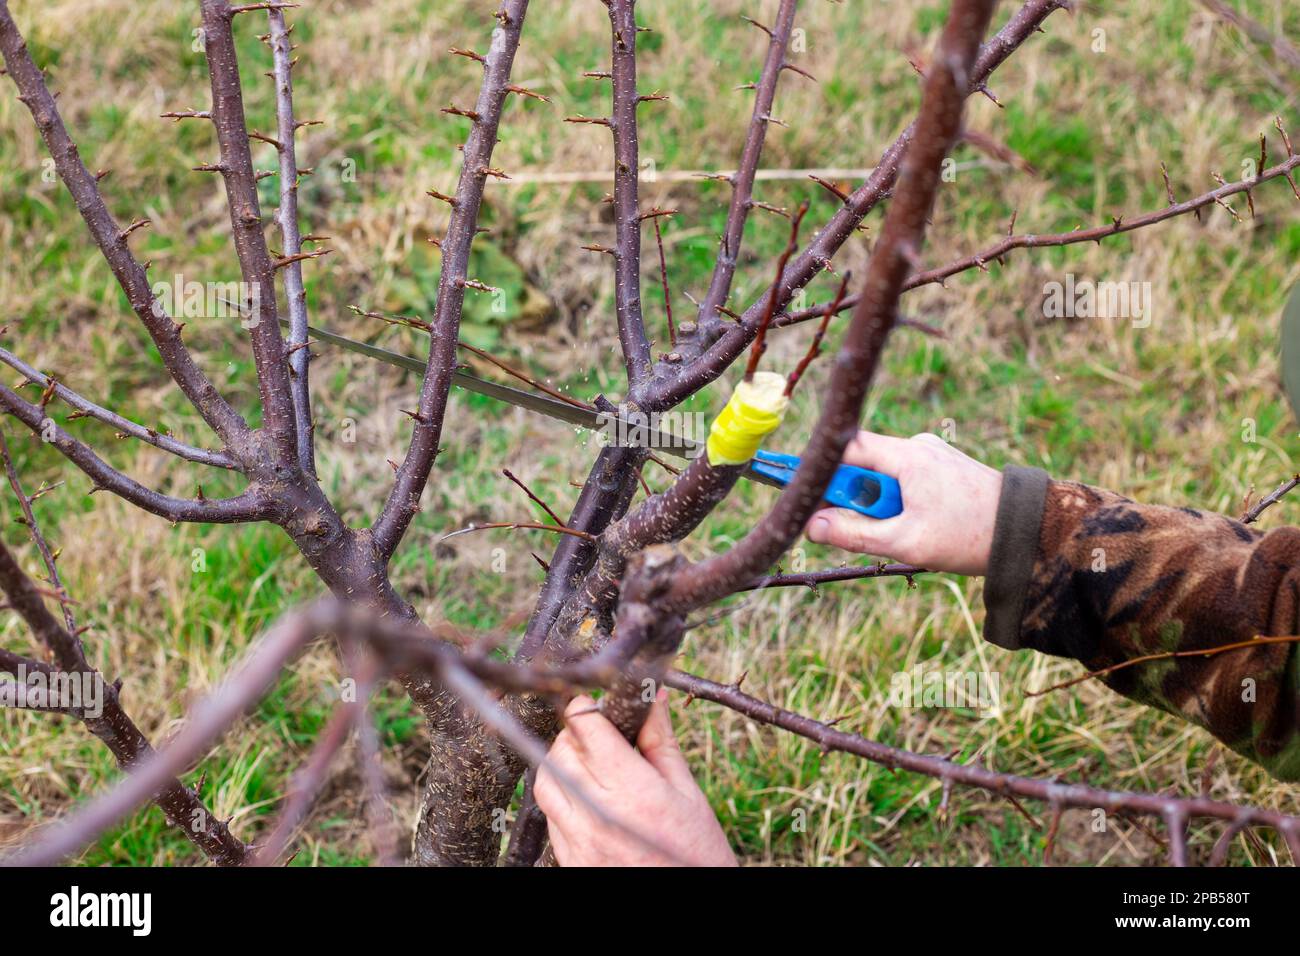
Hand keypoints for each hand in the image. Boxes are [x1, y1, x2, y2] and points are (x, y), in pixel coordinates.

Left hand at [534, 690, 737, 866]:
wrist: (691, 906)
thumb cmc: (696, 851)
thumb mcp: (688, 793)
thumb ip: (661, 742)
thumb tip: (655, 698)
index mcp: (633, 790)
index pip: (586, 727)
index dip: (587, 707)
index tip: (595, 705)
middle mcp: (598, 814)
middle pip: (560, 751)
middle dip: (574, 734)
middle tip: (596, 734)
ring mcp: (579, 841)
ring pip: (545, 782)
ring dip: (560, 763)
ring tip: (587, 763)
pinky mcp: (569, 860)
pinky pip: (549, 815)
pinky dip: (559, 796)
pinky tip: (586, 796)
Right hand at [805, 430, 1002, 575]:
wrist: (1029, 534)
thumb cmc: (970, 536)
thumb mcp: (905, 542)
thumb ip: (854, 533)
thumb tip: (812, 525)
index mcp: (908, 456)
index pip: (845, 448)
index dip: (817, 467)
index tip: (792, 485)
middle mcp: (918, 446)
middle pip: (862, 466)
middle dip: (854, 499)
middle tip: (856, 530)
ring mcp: (932, 455)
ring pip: (884, 477)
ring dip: (880, 506)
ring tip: (904, 534)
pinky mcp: (943, 467)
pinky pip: (904, 481)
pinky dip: (899, 504)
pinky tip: (918, 527)